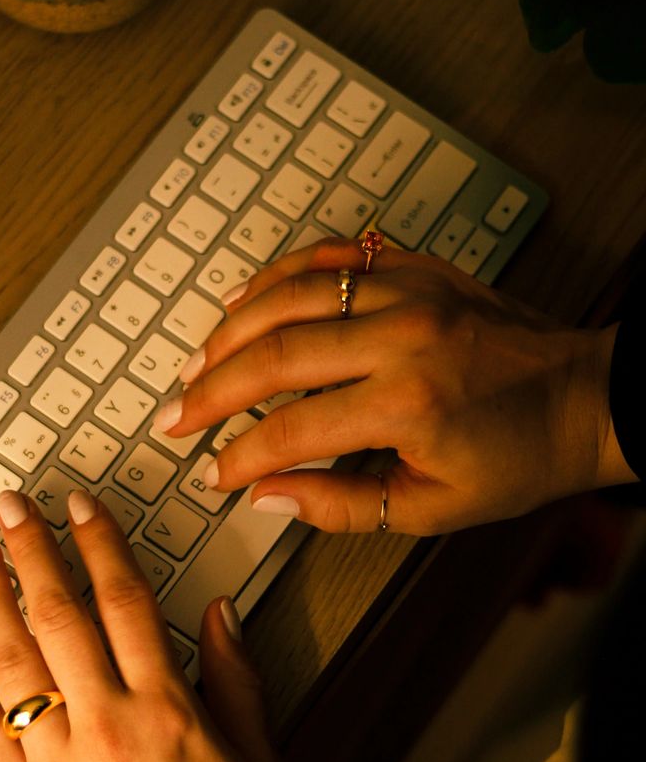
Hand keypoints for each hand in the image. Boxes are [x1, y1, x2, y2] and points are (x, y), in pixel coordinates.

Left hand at [0, 489, 285, 761]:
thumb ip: (239, 679)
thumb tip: (221, 613)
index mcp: (168, 709)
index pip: (125, 599)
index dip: (99, 542)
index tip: (80, 506)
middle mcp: (107, 726)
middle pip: (59, 615)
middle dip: (32, 550)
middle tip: (10, 505)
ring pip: (13, 662)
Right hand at [157, 239, 633, 534]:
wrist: (584, 396)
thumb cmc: (517, 458)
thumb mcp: (433, 507)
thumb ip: (341, 505)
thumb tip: (266, 494)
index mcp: (407, 403)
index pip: (291, 429)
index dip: (238, 455)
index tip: (211, 472)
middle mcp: (402, 336)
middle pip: (275, 353)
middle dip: (212, 388)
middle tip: (175, 413)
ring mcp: (409, 290)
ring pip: (292, 293)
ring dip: (232, 328)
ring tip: (195, 360)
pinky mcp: (417, 267)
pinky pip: (331, 254)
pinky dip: (280, 272)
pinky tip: (244, 296)